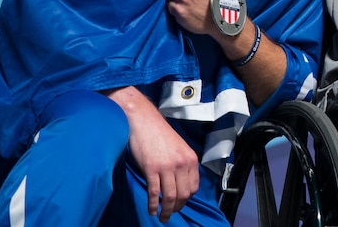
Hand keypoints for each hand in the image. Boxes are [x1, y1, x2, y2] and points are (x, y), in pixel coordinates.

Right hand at [107, 87, 198, 221]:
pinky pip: (154, 192)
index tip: (180, 204)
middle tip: (170, 214)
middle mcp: (182, 163)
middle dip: (178, 208)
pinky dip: (153, 205)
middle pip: (184, 194)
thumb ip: (181, 164)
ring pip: (170, 196)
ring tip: (162, 217)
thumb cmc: (158, 133)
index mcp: (190, 158)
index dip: (187, 199)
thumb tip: (180, 183)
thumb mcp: (178, 148)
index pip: (194, 186)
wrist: (143, 120)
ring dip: (167, 211)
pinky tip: (152, 210)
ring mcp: (167, 166)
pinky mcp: (152, 168)